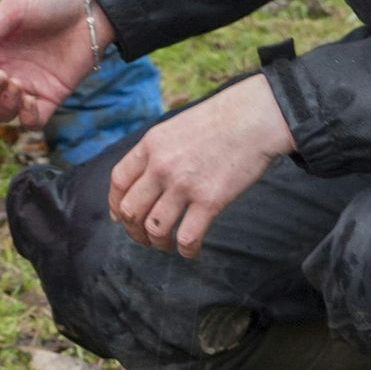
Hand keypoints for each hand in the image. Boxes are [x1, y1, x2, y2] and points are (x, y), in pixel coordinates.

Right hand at [0, 0, 114, 124]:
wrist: (90, 6)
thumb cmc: (49, 0)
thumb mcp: (13, 8)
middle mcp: (5, 70)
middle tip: (0, 75)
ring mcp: (28, 86)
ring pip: (3, 113)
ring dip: (3, 105)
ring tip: (16, 84)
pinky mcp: (51, 96)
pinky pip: (32, 121)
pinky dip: (26, 117)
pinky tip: (30, 100)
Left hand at [108, 75, 294, 258]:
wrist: (255, 118)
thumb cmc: (219, 121)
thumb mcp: (175, 127)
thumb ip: (156, 152)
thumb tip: (143, 181)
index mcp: (150, 146)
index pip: (118, 182)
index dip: (115, 205)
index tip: (120, 217)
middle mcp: (161, 166)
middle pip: (130, 210)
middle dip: (133, 231)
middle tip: (144, 238)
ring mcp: (184, 185)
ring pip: (155, 228)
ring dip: (157, 243)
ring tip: (166, 245)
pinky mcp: (210, 200)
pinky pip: (187, 237)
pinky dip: (186, 251)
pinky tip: (191, 251)